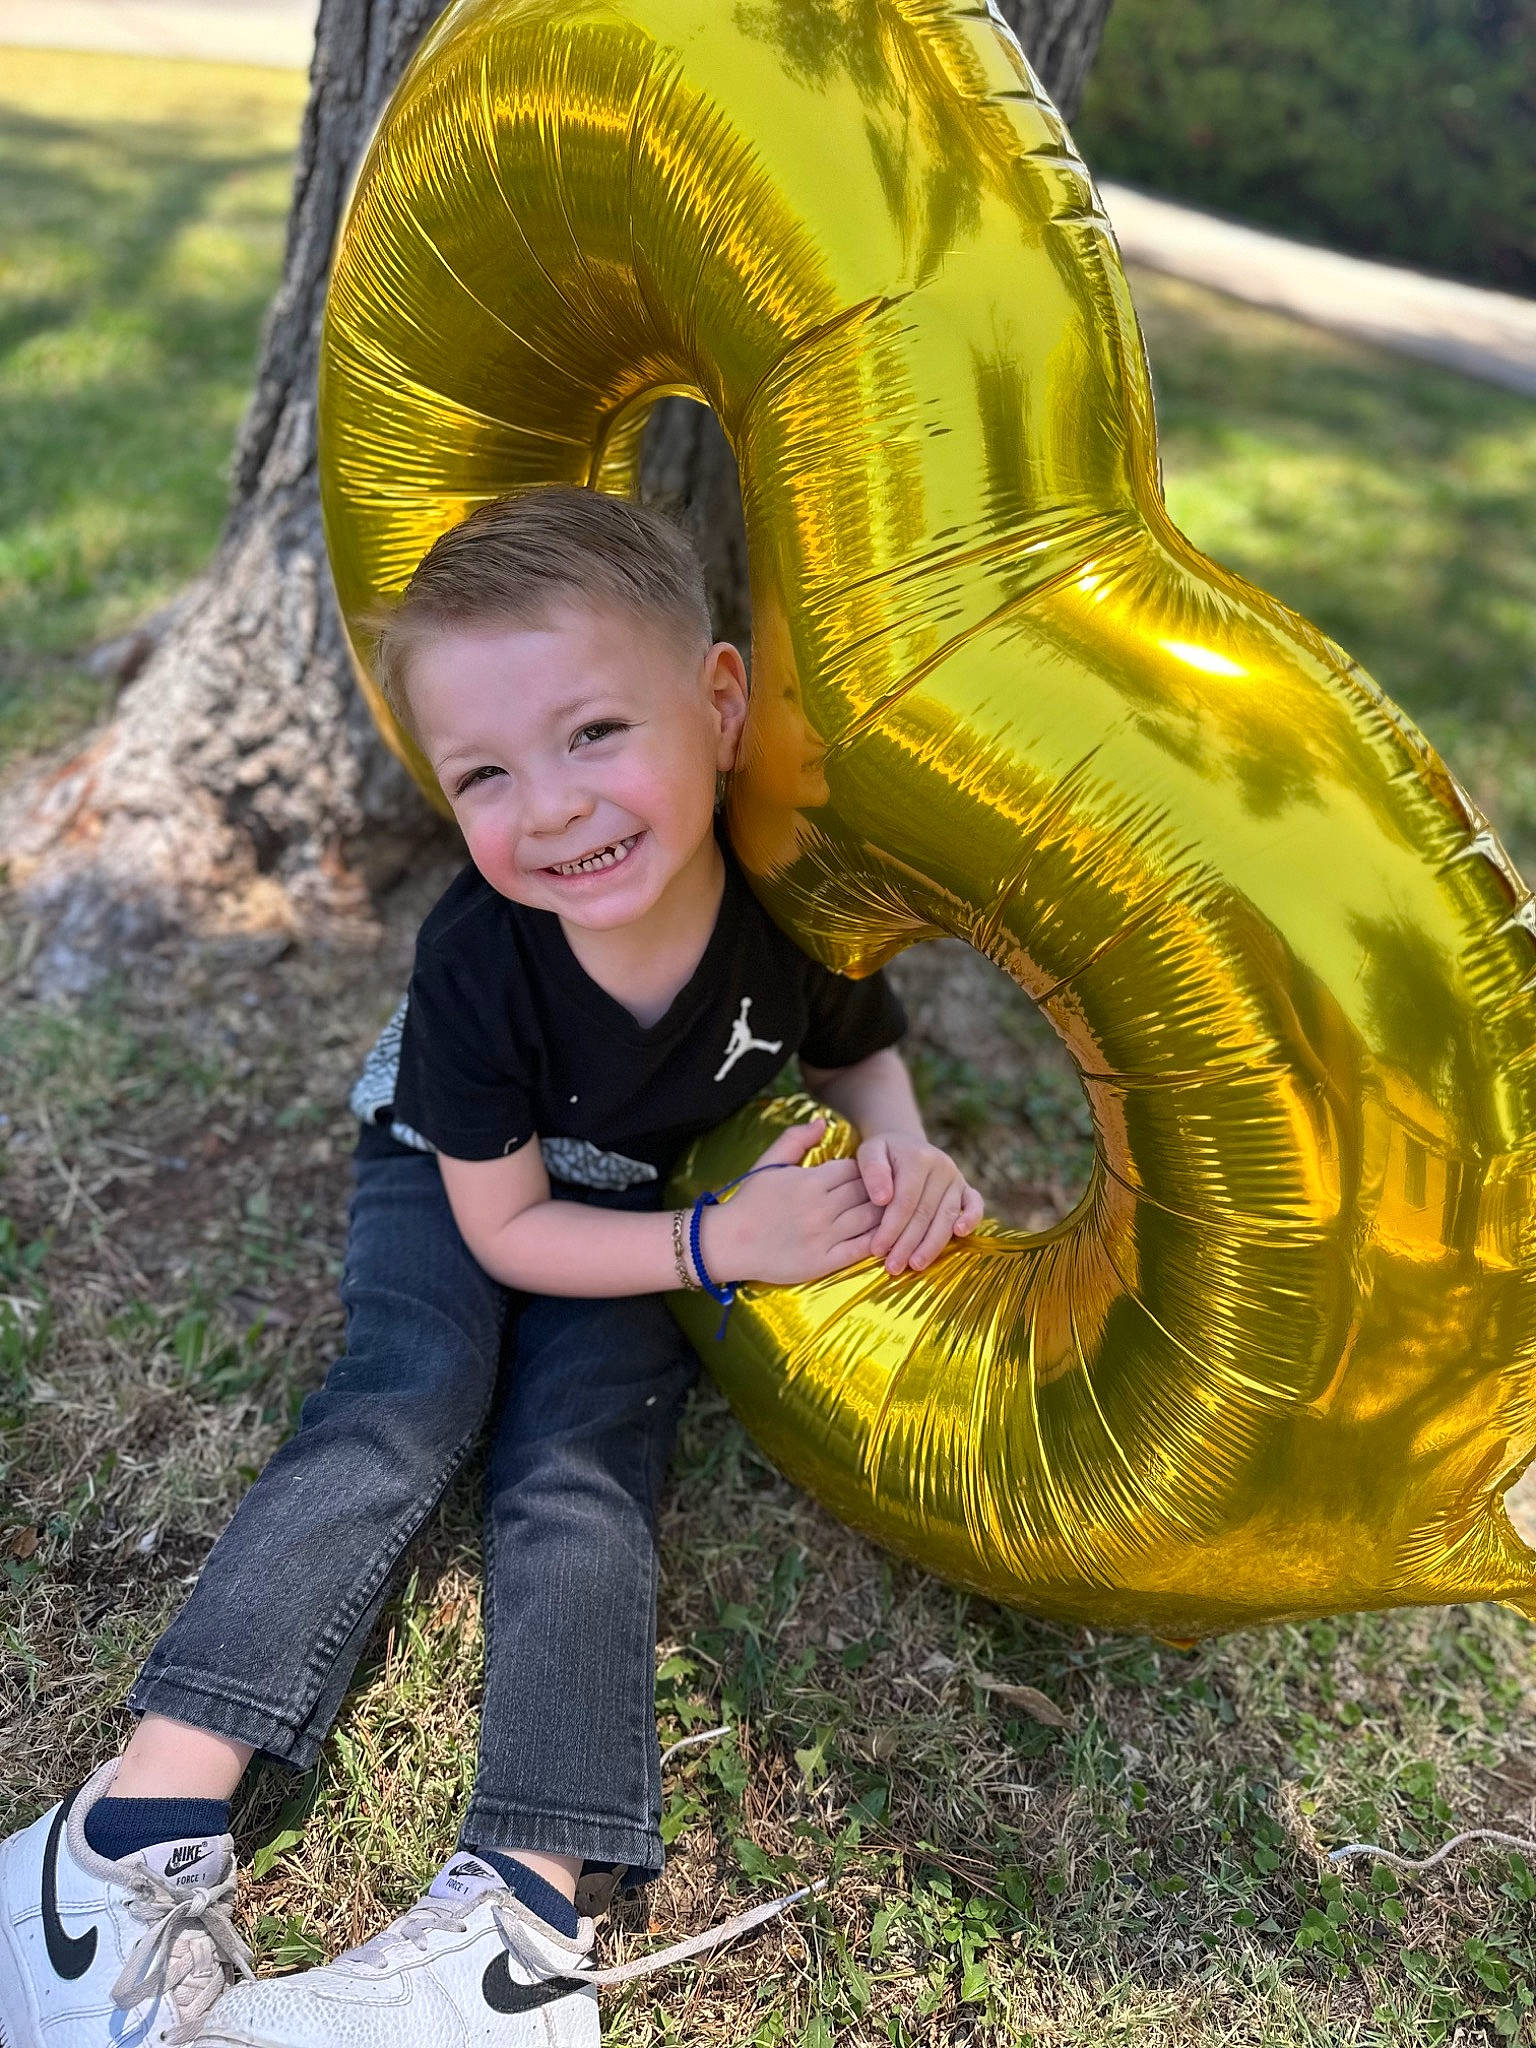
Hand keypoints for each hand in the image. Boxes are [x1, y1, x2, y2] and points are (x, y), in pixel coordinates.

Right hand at [701, 1118, 882, 1286]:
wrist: (728, 1243)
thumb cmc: (749, 1201)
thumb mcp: (768, 1164)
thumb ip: (795, 1139)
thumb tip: (823, 1121)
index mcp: (810, 1181)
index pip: (854, 1169)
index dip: (863, 1171)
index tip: (863, 1176)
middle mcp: (820, 1207)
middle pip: (866, 1192)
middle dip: (878, 1190)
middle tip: (884, 1193)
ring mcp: (824, 1236)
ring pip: (869, 1218)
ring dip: (883, 1214)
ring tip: (889, 1212)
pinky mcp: (824, 1262)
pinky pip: (861, 1249)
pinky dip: (877, 1241)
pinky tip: (882, 1237)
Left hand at [858, 1132, 982, 1273]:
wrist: (905, 1143)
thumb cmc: (883, 1153)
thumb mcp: (869, 1152)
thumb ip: (872, 1171)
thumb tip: (881, 1199)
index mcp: (918, 1158)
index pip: (905, 1200)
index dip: (891, 1228)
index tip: (877, 1249)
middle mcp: (942, 1166)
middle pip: (925, 1213)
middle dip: (908, 1244)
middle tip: (893, 1268)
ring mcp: (956, 1177)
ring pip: (946, 1216)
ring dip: (932, 1244)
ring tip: (916, 1265)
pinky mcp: (966, 1188)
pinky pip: (974, 1204)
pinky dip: (971, 1219)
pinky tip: (960, 1235)